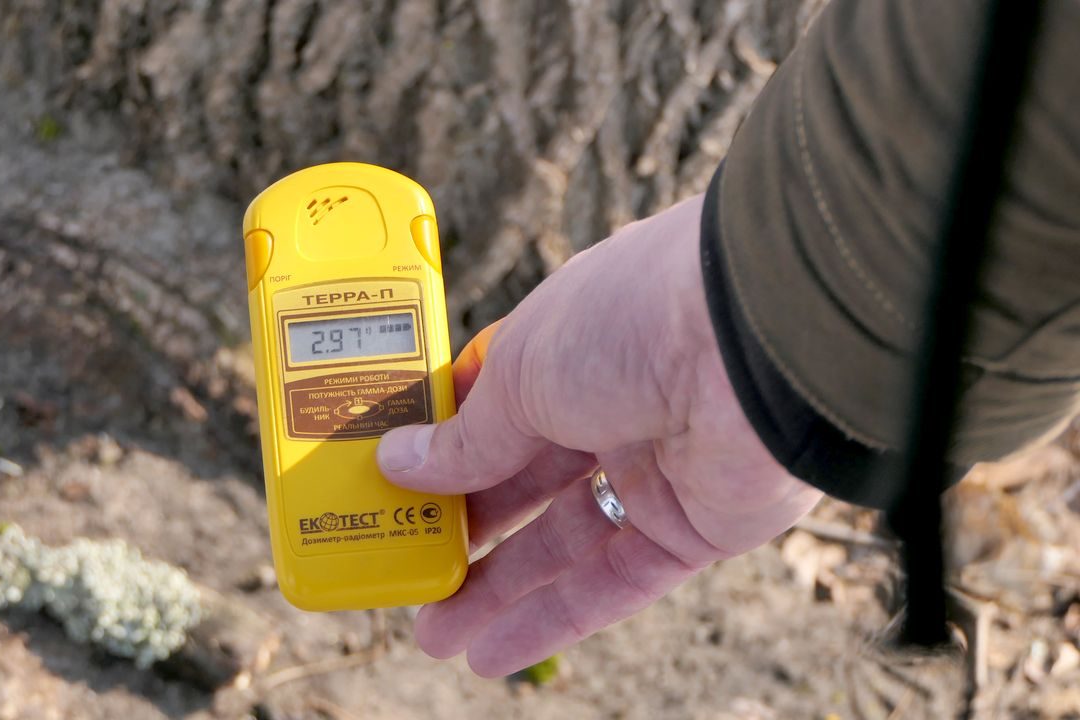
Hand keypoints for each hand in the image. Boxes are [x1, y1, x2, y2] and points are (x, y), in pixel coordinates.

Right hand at [376, 194, 821, 676]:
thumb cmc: (631, 319)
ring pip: (563, 542)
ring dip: (498, 590)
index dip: (448, 447)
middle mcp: (614, 403)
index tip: (396, 485)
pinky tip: (493, 652)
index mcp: (572, 345)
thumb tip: (399, 463)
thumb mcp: (521, 375)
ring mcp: (657, 467)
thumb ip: (466, 437)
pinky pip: (614, 583)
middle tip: (408, 568)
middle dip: (465, 530)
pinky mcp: (696, 528)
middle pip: (526, 482)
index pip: (499, 404)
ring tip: (434, 633)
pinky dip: (553, 619)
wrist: (758, 343)